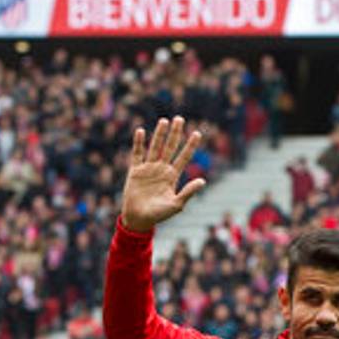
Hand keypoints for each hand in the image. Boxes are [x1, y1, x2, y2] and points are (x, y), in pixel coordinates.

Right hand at [119, 116, 205, 232]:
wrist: (139, 219)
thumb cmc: (159, 215)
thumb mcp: (177, 204)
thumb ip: (188, 192)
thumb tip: (203, 181)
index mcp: (172, 176)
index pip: (184, 157)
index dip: (190, 146)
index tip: (197, 133)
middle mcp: (161, 169)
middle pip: (170, 147)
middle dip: (175, 134)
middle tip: (180, 119)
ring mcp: (148, 168)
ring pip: (155, 147)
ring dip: (159, 134)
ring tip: (164, 121)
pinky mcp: (135, 171)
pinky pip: (137, 154)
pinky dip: (139, 143)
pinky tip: (141, 131)